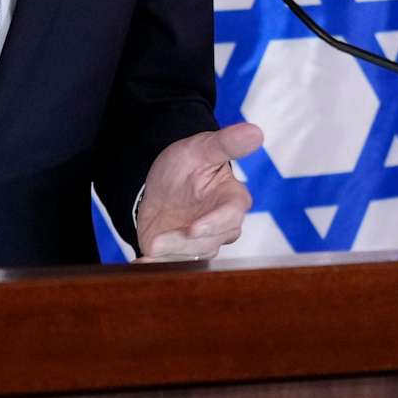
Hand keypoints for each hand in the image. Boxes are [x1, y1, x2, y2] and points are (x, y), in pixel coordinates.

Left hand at [134, 123, 263, 259]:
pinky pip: (175, 263)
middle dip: (183, 243)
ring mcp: (204, 242)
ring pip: (192, 255)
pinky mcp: (184, 253)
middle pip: (210, 241)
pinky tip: (141, 262)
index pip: (231, 216)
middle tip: (158, 242)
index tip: (193, 228)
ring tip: (149, 249)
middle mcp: (223, 225)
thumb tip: (256, 132)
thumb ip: (227, 143)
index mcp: (233, 199)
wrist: (162, 182)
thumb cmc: (188, 162)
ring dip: (169, 255)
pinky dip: (158, 265)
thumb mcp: (202, 148)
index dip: (213, 224)